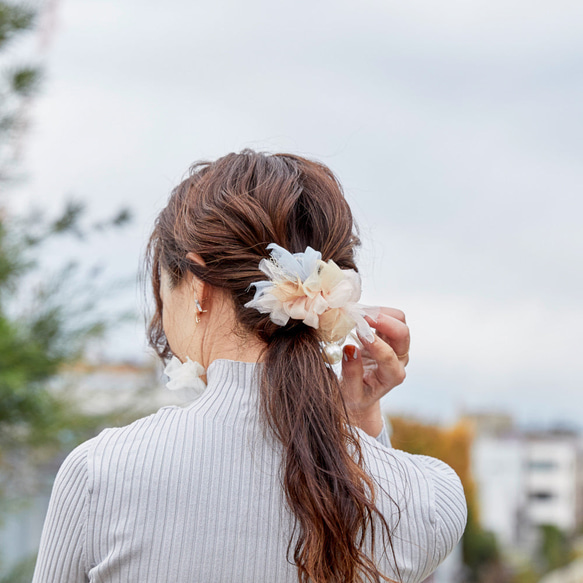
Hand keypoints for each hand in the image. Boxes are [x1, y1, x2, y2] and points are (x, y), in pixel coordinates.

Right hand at [341, 307, 409, 435]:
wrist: (360, 391)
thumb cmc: (355, 395)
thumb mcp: (350, 393)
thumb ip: (351, 373)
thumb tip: (350, 350)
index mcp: (393, 376)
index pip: (389, 356)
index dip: (375, 343)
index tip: (357, 332)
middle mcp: (400, 359)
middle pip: (402, 333)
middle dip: (383, 321)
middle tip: (361, 316)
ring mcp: (396, 345)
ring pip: (399, 320)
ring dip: (381, 312)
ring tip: (359, 312)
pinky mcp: (388, 335)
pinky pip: (390, 316)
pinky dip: (375, 311)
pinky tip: (359, 313)